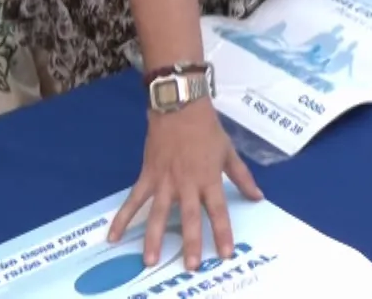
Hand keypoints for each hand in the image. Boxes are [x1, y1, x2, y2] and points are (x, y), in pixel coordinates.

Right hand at [108, 100, 261, 269]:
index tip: (225, 253)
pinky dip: (122, 218)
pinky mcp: (147, 176)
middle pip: (190, 217)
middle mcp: (187, 184)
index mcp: (209, 178)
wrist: (179, 106)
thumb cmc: (207, 129)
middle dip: (191, 242)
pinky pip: (134, 200)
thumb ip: (242, 177)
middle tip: (190, 265)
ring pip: (159, 214)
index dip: (223, 232)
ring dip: (154, 238)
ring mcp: (165, 181)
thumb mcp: (229, 151)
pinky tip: (113, 236)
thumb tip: (258, 196)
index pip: (218, 210)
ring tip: (149, 261)